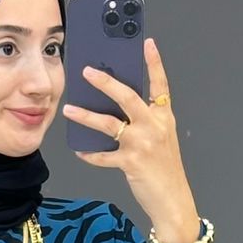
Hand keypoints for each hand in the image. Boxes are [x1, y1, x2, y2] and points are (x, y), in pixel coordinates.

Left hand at [62, 35, 197, 234]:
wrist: (173, 200)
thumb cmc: (165, 169)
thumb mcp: (162, 138)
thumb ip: (145, 120)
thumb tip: (116, 106)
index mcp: (164, 117)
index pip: (161, 85)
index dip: (155, 63)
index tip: (147, 43)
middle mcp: (155, 126)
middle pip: (128, 96)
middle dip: (105, 82)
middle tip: (87, 71)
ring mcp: (143, 144)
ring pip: (109, 123)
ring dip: (86, 116)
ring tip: (69, 110)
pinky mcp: (131, 162)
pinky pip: (103, 155)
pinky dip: (90, 154)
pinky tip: (80, 150)